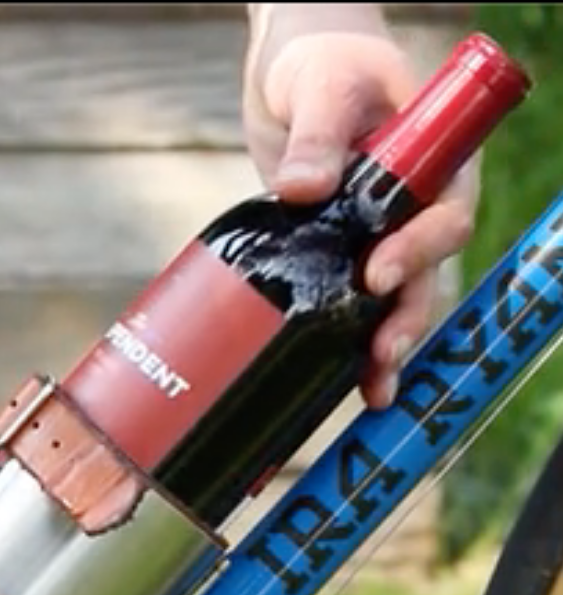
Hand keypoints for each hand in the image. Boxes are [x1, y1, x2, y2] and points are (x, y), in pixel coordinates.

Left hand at [243, 7, 478, 408]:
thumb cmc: (324, 63)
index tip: (379, 274)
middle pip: (425, 273)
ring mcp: (378, 235)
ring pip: (394, 299)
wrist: (293, 74)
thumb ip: (319, 132)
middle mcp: (413, 208)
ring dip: (384, 344)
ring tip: (371, 388)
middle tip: (379, 352)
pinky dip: (346, 338)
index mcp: (433, 165)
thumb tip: (302, 189)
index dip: (420, 250)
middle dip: (405, 316)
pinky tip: (340, 377)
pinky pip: (351, 301)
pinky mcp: (340, 254)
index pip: (443, 216)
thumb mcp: (325, 84)